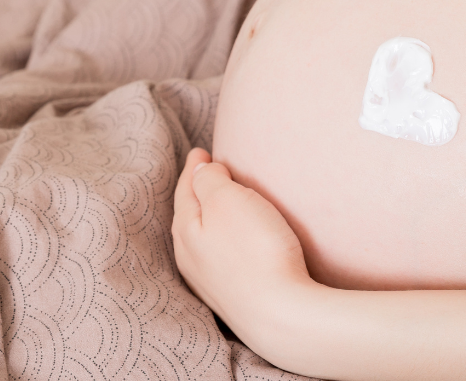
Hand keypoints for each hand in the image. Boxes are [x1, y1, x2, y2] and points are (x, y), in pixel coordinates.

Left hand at [172, 148, 316, 355]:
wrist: (281, 314)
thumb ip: (209, 181)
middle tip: (205, 171)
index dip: (193, 168)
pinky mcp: (232, 297)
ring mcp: (210, 281)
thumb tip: (199, 171)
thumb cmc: (255, 250)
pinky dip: (222, 240)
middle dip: (196, 192)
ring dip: (209, 217)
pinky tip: (233, 242)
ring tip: (219, 203)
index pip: (185, 189)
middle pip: (189, 215)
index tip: (201, 152)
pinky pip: (219, 258)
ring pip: (202, 238)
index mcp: (185, 229)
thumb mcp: (228, 200)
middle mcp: (190, 257)